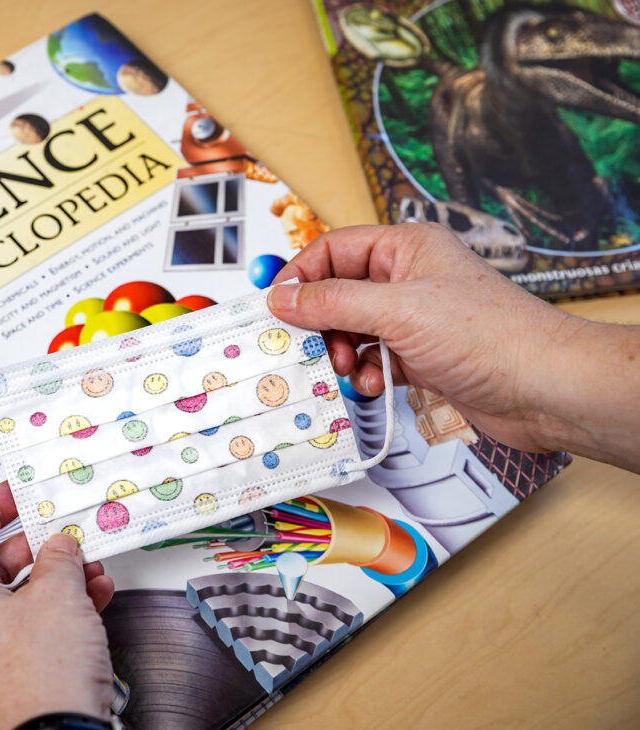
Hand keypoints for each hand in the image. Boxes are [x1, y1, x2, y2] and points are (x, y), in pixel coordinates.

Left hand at [0, 482, 115, 729]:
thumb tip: (59, 547)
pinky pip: (17, 638)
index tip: (14, 492)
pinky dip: (49, 618)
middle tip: (60, 532)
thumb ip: (58, 557)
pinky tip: (90, 604)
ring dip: (50, 583)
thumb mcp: (58, 593)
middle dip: (32, 549)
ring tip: (87, 569)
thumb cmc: (39, 679)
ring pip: (7, 605)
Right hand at [268, 223, 639, 467]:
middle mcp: (409, 279)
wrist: (545, 389)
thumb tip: (285, 297)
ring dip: (344, 353)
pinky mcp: (423, 357)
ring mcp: (416, 320)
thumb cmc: (493, 336)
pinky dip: (367, 374)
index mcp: (406, 248)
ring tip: (350, 368)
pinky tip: (375, 384)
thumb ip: (333, 302)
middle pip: (338, 294)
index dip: (301, 276)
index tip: (276, 307)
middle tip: (311, 346)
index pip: (333, 250)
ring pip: (354, 331)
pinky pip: (375, 360)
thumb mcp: (398, 311)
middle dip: (322, 324)